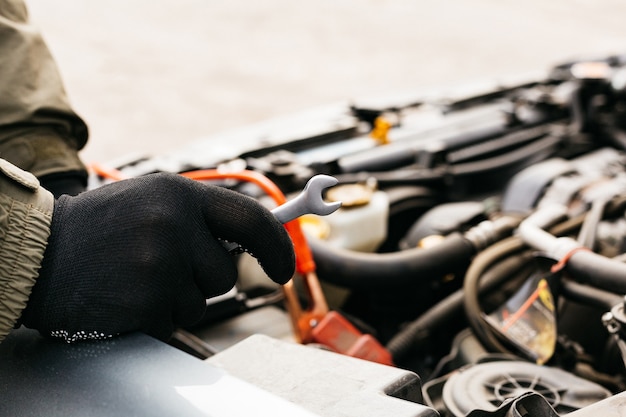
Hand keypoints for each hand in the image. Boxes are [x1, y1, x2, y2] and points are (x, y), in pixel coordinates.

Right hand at [21, 173, 294, 341]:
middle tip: (160, 266)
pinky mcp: (145, 301)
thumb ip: (200, 215)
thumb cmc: (101, 229)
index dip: (276, 247)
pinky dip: (155, 317)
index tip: (282, 268)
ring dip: (176, 299)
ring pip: (200, 301)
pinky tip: (124, 296)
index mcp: (178, 193)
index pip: (252, 219)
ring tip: (136, 278)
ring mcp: (159, 263)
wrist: (40, 254)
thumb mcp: (151, 200)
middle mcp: (173, 224)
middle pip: (224, 272)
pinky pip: (174, 321)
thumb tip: (257, 234)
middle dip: (202, 279)